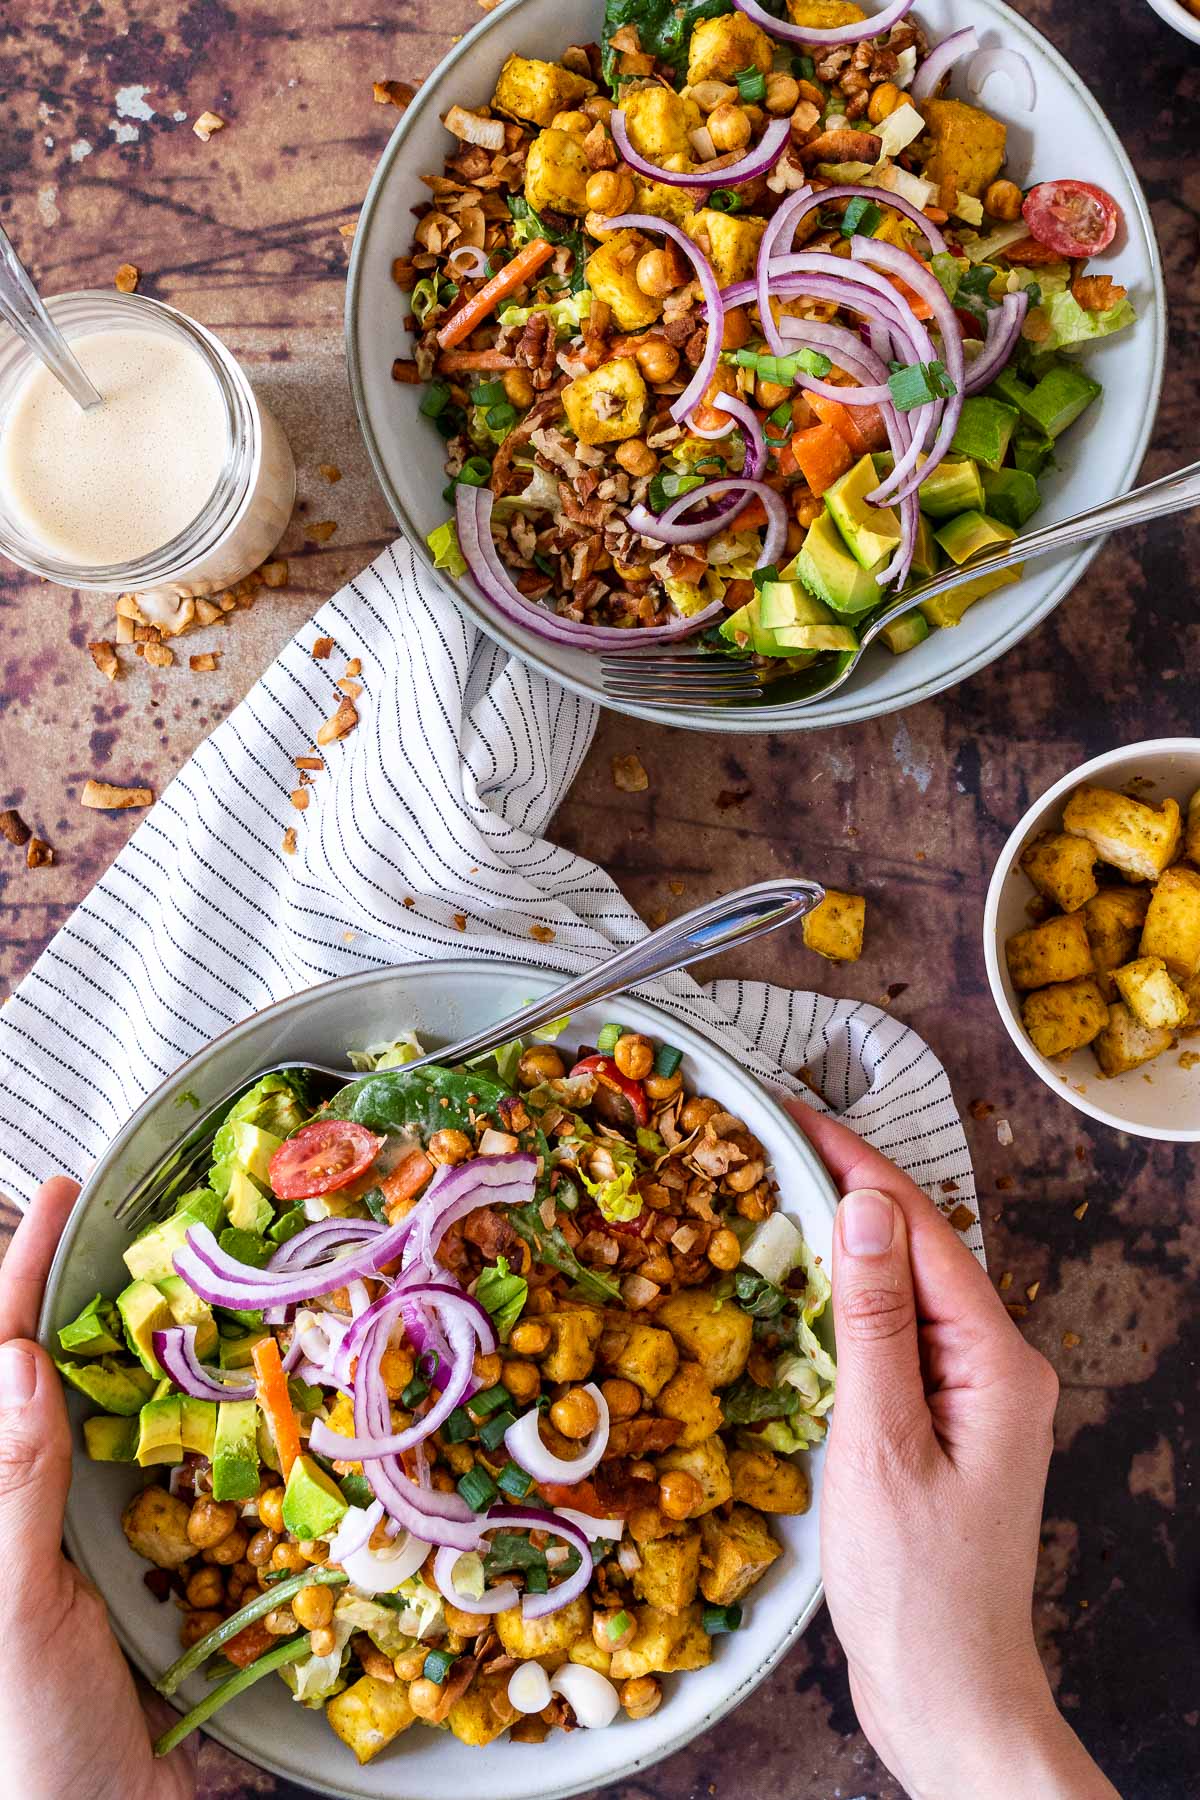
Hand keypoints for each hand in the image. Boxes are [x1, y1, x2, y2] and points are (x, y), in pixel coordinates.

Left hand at [0, 1178, 195, 1799]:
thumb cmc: (30, 1751)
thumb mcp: (8, 1621)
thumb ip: (10, 1498)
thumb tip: (21, 1362)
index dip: (19, 1274)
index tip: (59, 1195)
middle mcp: (46, 1505)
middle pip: (65, 1372)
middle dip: (92, 1289)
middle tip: (144, 1213)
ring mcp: (110, 1538)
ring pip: (139, 1416)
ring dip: (172, 1345)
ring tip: (215, 1274)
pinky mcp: (174, 1570)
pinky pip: (204, 1479)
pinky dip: (232, 1422)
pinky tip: (268, 1388)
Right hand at [786, 1103, 1118, 1799]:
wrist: (947, 1693)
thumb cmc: (916, 1586)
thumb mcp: (880, 1442)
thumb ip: (872, 1321)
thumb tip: (863, 1208)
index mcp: (998, 1362)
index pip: (920, 1231)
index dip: (856, 1166)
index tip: (795, 1115)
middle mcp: (997, 1367)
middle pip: (917, 1252)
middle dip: (848, 1192)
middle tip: (772, 1144)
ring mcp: (974, 1397)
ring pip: (904, 1293)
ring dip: (844, 1245)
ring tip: (777, 1195)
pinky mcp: (944, 1425)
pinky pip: (896, 1339)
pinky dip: (847, 1306)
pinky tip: (804, 1292)